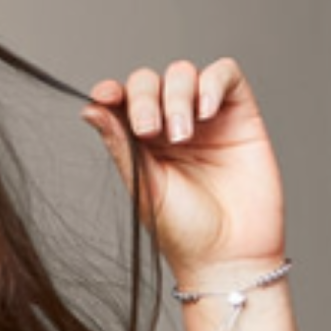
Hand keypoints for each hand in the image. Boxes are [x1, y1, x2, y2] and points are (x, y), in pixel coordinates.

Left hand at [78, 57, 286, 282]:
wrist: (228, 256)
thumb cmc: (185, 233)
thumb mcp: (143, 188)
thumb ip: (120, 145)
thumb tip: (89, 108)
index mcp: (142, 144)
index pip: (124, 102)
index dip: (113, 91)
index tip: (105, 96)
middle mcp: (171, 126)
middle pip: (151, 82)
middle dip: (145, 98)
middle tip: (149, 131)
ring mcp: (206, 118)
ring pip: (183, 74)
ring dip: (177, 96)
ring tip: (182, 135)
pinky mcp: (240, 114)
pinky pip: (225, 74)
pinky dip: (212, 83)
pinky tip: (205, 112)